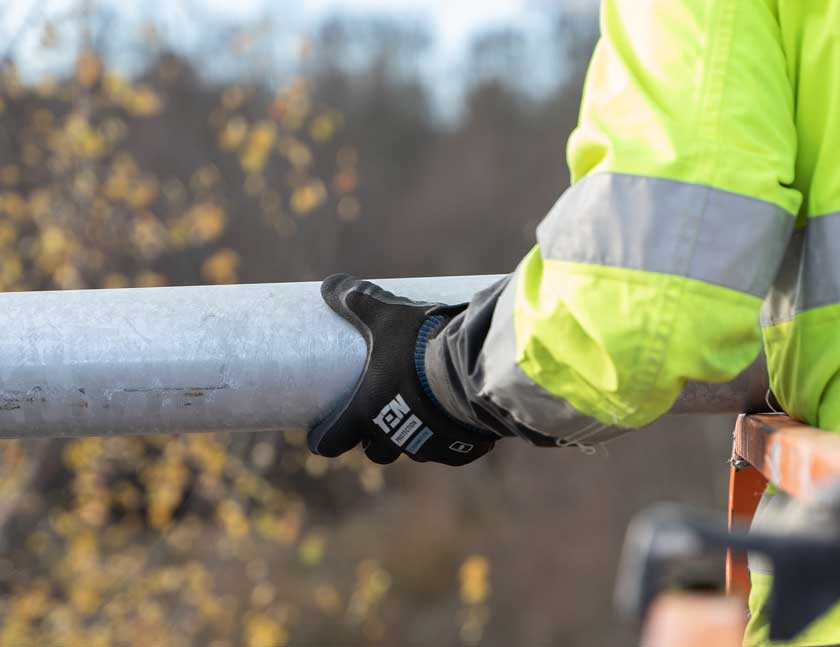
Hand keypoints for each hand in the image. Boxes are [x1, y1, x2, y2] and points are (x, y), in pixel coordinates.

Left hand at [308, 274, 497, 464]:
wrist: (471, 370)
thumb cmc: (418, 347)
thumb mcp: (385, 318)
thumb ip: (357, 301)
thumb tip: (328, 284)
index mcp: (366, 413)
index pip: (331, 442)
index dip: (324, 438)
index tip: (323, 432)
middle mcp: (394, 438)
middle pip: (376, 452)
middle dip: (374, 438)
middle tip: (379, 412)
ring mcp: (428, 448)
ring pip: (413, 450)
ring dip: (412, 436)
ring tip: (421, 410)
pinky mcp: (459, 450)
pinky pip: (449, 451)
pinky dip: (449, 438)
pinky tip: (456, 419)